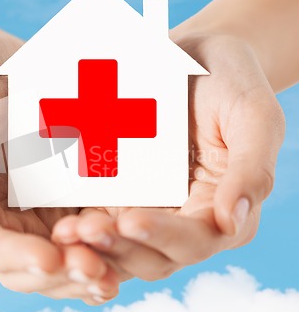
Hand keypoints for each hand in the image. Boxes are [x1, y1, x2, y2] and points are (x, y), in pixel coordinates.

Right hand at [0, 32, 118, 303]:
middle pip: (31, 266)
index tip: (47, 258)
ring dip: (91, 269)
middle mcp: (9, 219)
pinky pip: (95, 229)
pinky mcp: (77, 195)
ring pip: (66, 257)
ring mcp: (45, 210)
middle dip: (62, 273)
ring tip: (116, 271)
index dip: (15, 257)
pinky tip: (136, 245)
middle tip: (95, 270)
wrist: (4, 60)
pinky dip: (112, 244)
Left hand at [52, 34, 284, 280]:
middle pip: (152, 255)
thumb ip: (251, 169)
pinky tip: (58, 219)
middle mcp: (184, 218)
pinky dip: (82, 226)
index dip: (164, 237)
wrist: (194, 56)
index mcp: (221, 209)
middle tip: (84, 231)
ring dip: (93, 246)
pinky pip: (100, 218)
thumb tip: (231, 222)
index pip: (196, 240)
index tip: (131, 220)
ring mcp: (148, 207)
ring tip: (65, 231)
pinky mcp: (121, 193)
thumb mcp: (253, 116)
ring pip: (121, 245)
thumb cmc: (231, 81)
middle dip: (118, 248)